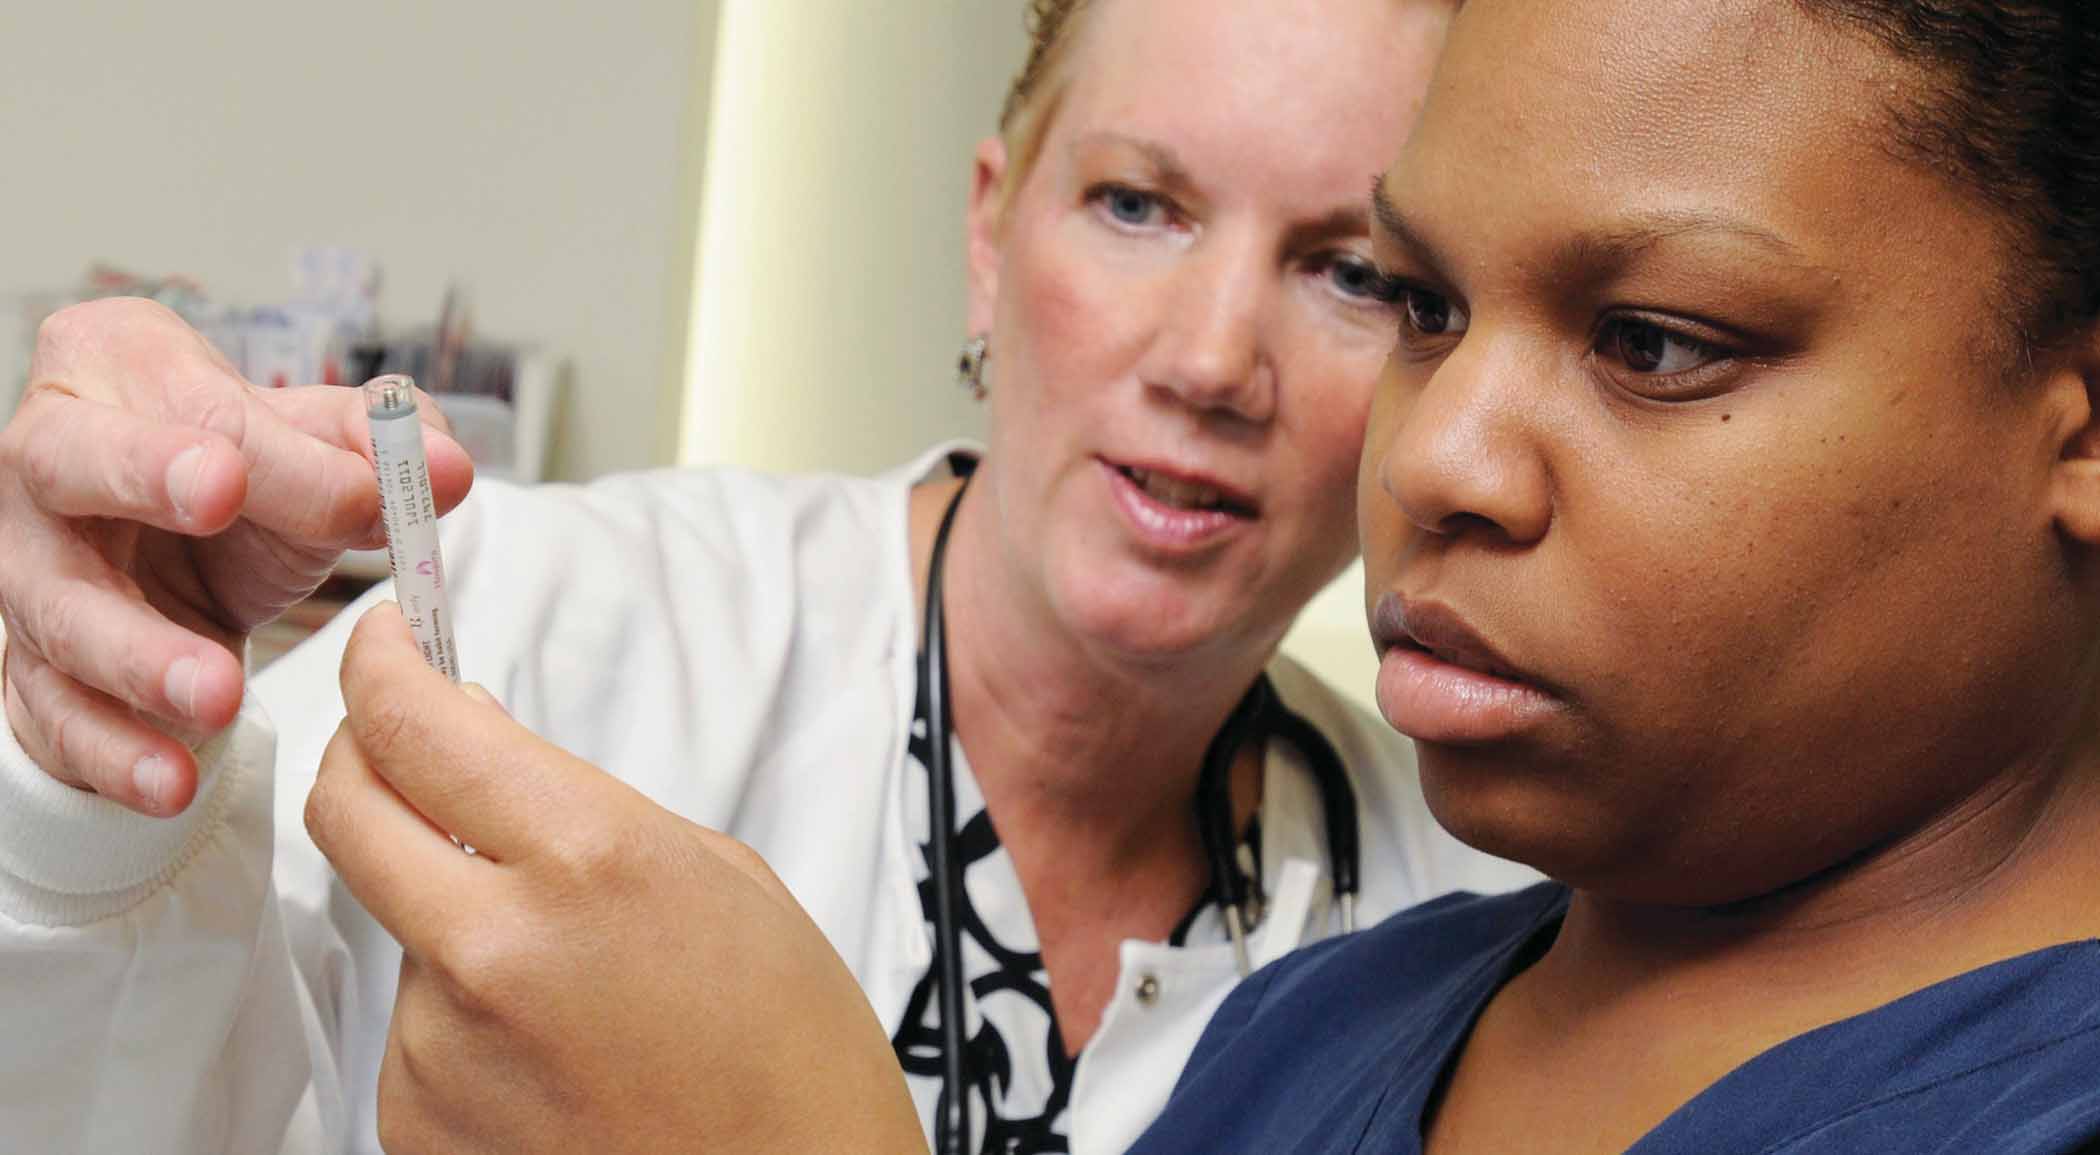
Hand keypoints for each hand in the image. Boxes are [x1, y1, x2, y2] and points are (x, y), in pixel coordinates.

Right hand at [0, 297, 472, 814]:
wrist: (168, 549)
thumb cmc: (234, 477)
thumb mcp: (312, 449)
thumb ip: (379, 449)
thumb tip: (446, 466)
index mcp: (114, 372)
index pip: (190, 398)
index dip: (267, 443)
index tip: (347, 485)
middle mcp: (43, 463)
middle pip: (64, 461)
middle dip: (142, 476)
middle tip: (221, 499)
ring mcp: (26, 572)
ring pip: (59, 611)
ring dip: (138, 659)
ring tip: (217, 695)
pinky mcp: (34, 669)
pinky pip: (56, 717)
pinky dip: (114, 754)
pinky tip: (172, 780)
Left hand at [305, 603, 927, 1154]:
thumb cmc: (791, 1056)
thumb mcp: (721, 878)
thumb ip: (582, 806)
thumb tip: (476, 752)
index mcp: (589, 861)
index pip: (417, 726)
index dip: (384, 662)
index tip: (387, 638)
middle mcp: (494, 949)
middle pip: (347, 808)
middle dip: (365, 754)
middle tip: (407, 743)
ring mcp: (442, 1047)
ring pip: (395, 922)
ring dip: (448, 908)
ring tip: (568, 968)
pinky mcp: (417, 1124)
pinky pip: (412, 1024)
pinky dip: (462, 1010)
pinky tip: (553, 1042)